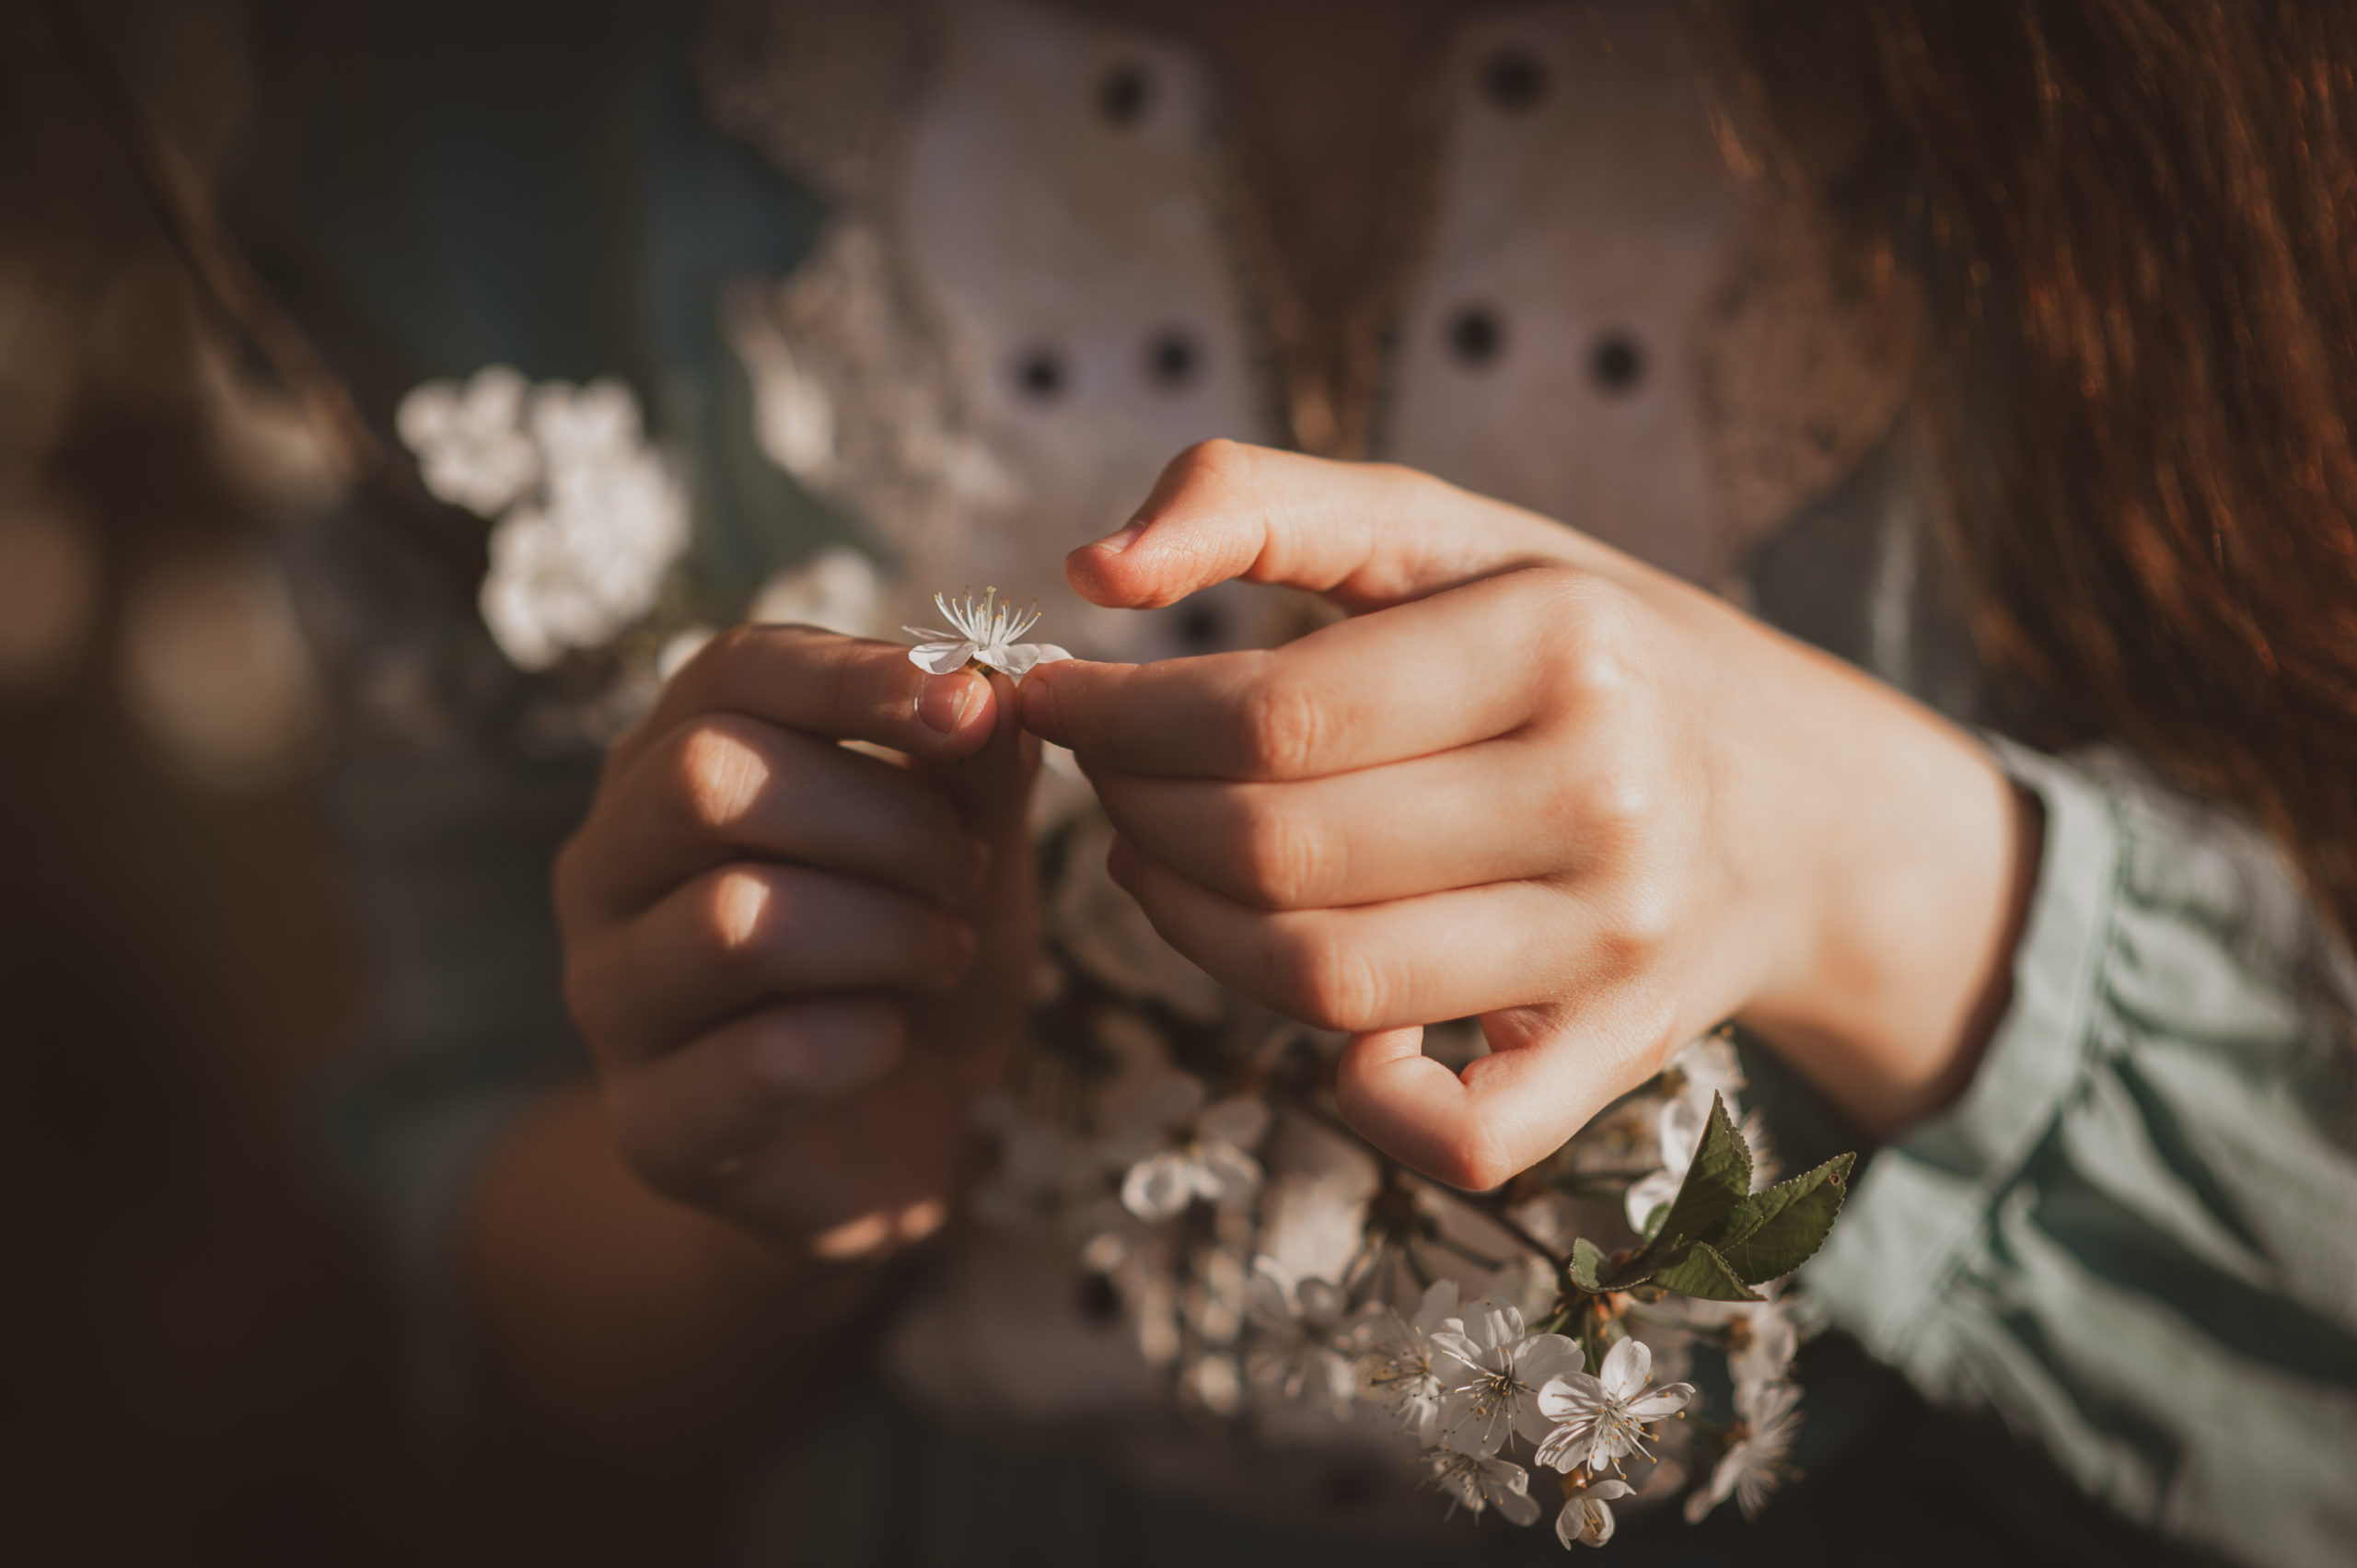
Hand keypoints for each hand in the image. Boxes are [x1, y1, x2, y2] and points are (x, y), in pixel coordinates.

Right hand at [553, 626, 1038, 1260]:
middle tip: (965, 871)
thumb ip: (971, 762)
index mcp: (668, 765)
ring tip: (945, 953)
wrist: (905, 1133)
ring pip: (734, 921)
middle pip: (705, 781)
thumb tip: (992, 681)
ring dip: (885, 931)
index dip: (853, 678)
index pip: (727, 674)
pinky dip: (864, 1040)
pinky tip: (890, 1040)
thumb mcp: (965, 840)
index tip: (973, 707)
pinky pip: (764, 1060)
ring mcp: (609, 1002)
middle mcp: (604, 870)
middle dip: (879, 819)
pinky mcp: (651, 1129)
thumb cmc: (915, 953)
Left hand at [1022, 442, 2032, 1189]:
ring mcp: (1619, 941)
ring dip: (1188, 933)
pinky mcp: (1624, 1054)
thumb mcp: (1455, 534)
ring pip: (1328, 984)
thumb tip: (1090, 571)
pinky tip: (1315, 1017)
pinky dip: (1355, 1097)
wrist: (1808, 802)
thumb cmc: (1590, 647)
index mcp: (1560, 640)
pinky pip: (1458, 1132)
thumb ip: (1266, 501)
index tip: (1053, 700)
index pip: (1271, 711)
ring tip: (1152, 861)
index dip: (1120, 718)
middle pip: (1279, 850)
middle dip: (1135, 814)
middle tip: (1101, 778)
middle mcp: (1604, 793)